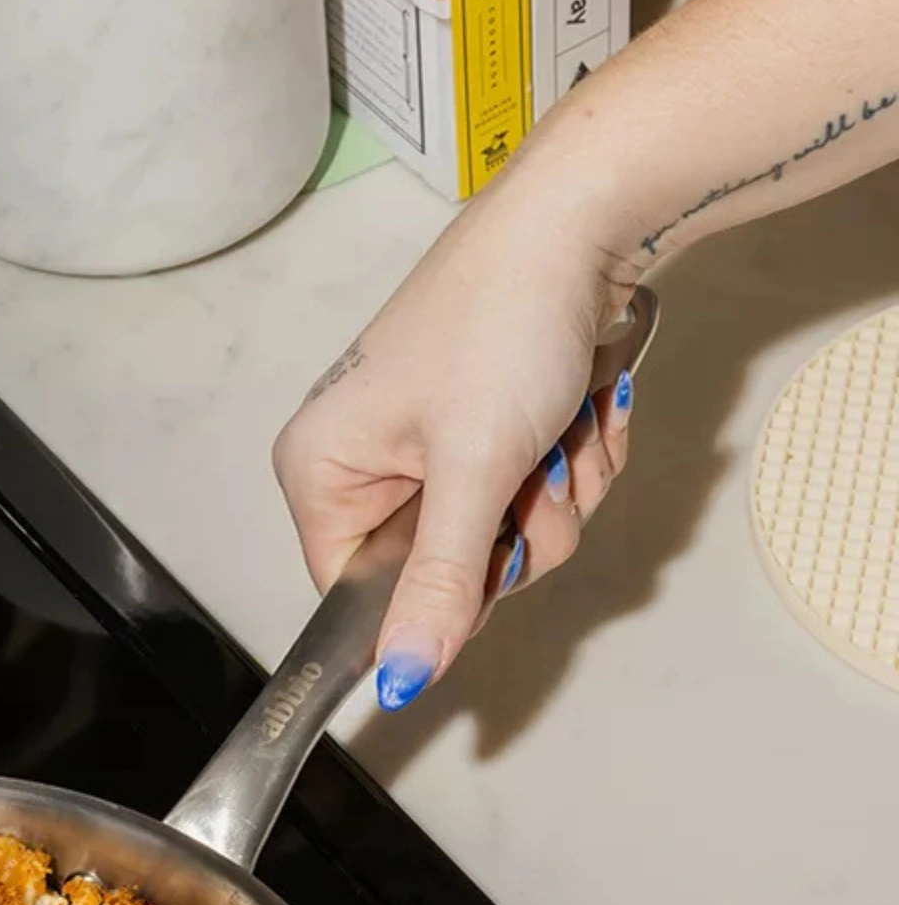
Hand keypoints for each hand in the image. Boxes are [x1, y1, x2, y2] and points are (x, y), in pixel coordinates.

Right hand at [273, 171, 638, 709]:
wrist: (580, 224)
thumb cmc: (502, 325)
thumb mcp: (472, 469)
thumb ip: (438, 582)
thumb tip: (401, 680)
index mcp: (323, 472)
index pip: (358, 595)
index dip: (434, 597)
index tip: (492, 552)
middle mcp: (365, 464)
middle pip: (442, 573)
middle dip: (516, 531)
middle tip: (535, 470)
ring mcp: (429, 447)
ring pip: (502, 537)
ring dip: (557, 494)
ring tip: (563, 427)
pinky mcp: (486, 429)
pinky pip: (532, 494)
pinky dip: (571, 462)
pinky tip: (581, 410)